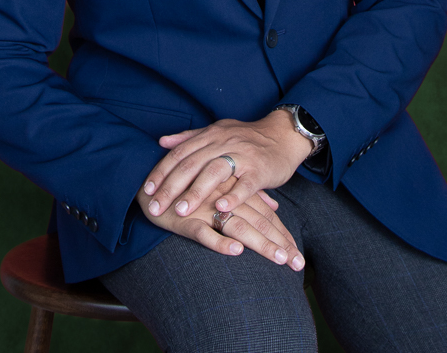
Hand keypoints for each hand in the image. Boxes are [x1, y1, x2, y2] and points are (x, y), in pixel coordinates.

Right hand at [136, 178, 304, 270]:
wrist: (149, 182)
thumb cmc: (187, 186)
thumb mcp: (220, 187)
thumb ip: (247, 194)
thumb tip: (273, 205)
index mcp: (232, 191)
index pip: (263, 215)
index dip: (281, 234)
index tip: (298, 257)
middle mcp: (222, 198)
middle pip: (257, 221)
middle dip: (279, 243)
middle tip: (297, 264)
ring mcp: (204, 208)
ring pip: (237, 226)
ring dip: (260, 244)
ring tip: (280, 259)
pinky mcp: (185, 219)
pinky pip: (203, 231)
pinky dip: (219, 241)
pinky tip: (235, 250)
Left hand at [142, 110, 311, 219]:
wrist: (283, 135)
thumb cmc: (247, 139)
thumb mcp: (217, 132)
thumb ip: (189, 137)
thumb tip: (162, 141)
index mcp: (211, 135)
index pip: (180, 153)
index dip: (161, 171)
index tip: (146, 190)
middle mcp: (223, 142)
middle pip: (192, 164)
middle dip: (171, 187)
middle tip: (155, 207)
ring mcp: (242, 155)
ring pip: (215, 172)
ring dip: (196, 192)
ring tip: (181, 211)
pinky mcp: (260, 170)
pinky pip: (245, 184)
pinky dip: (233, 197)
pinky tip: (221, 210)